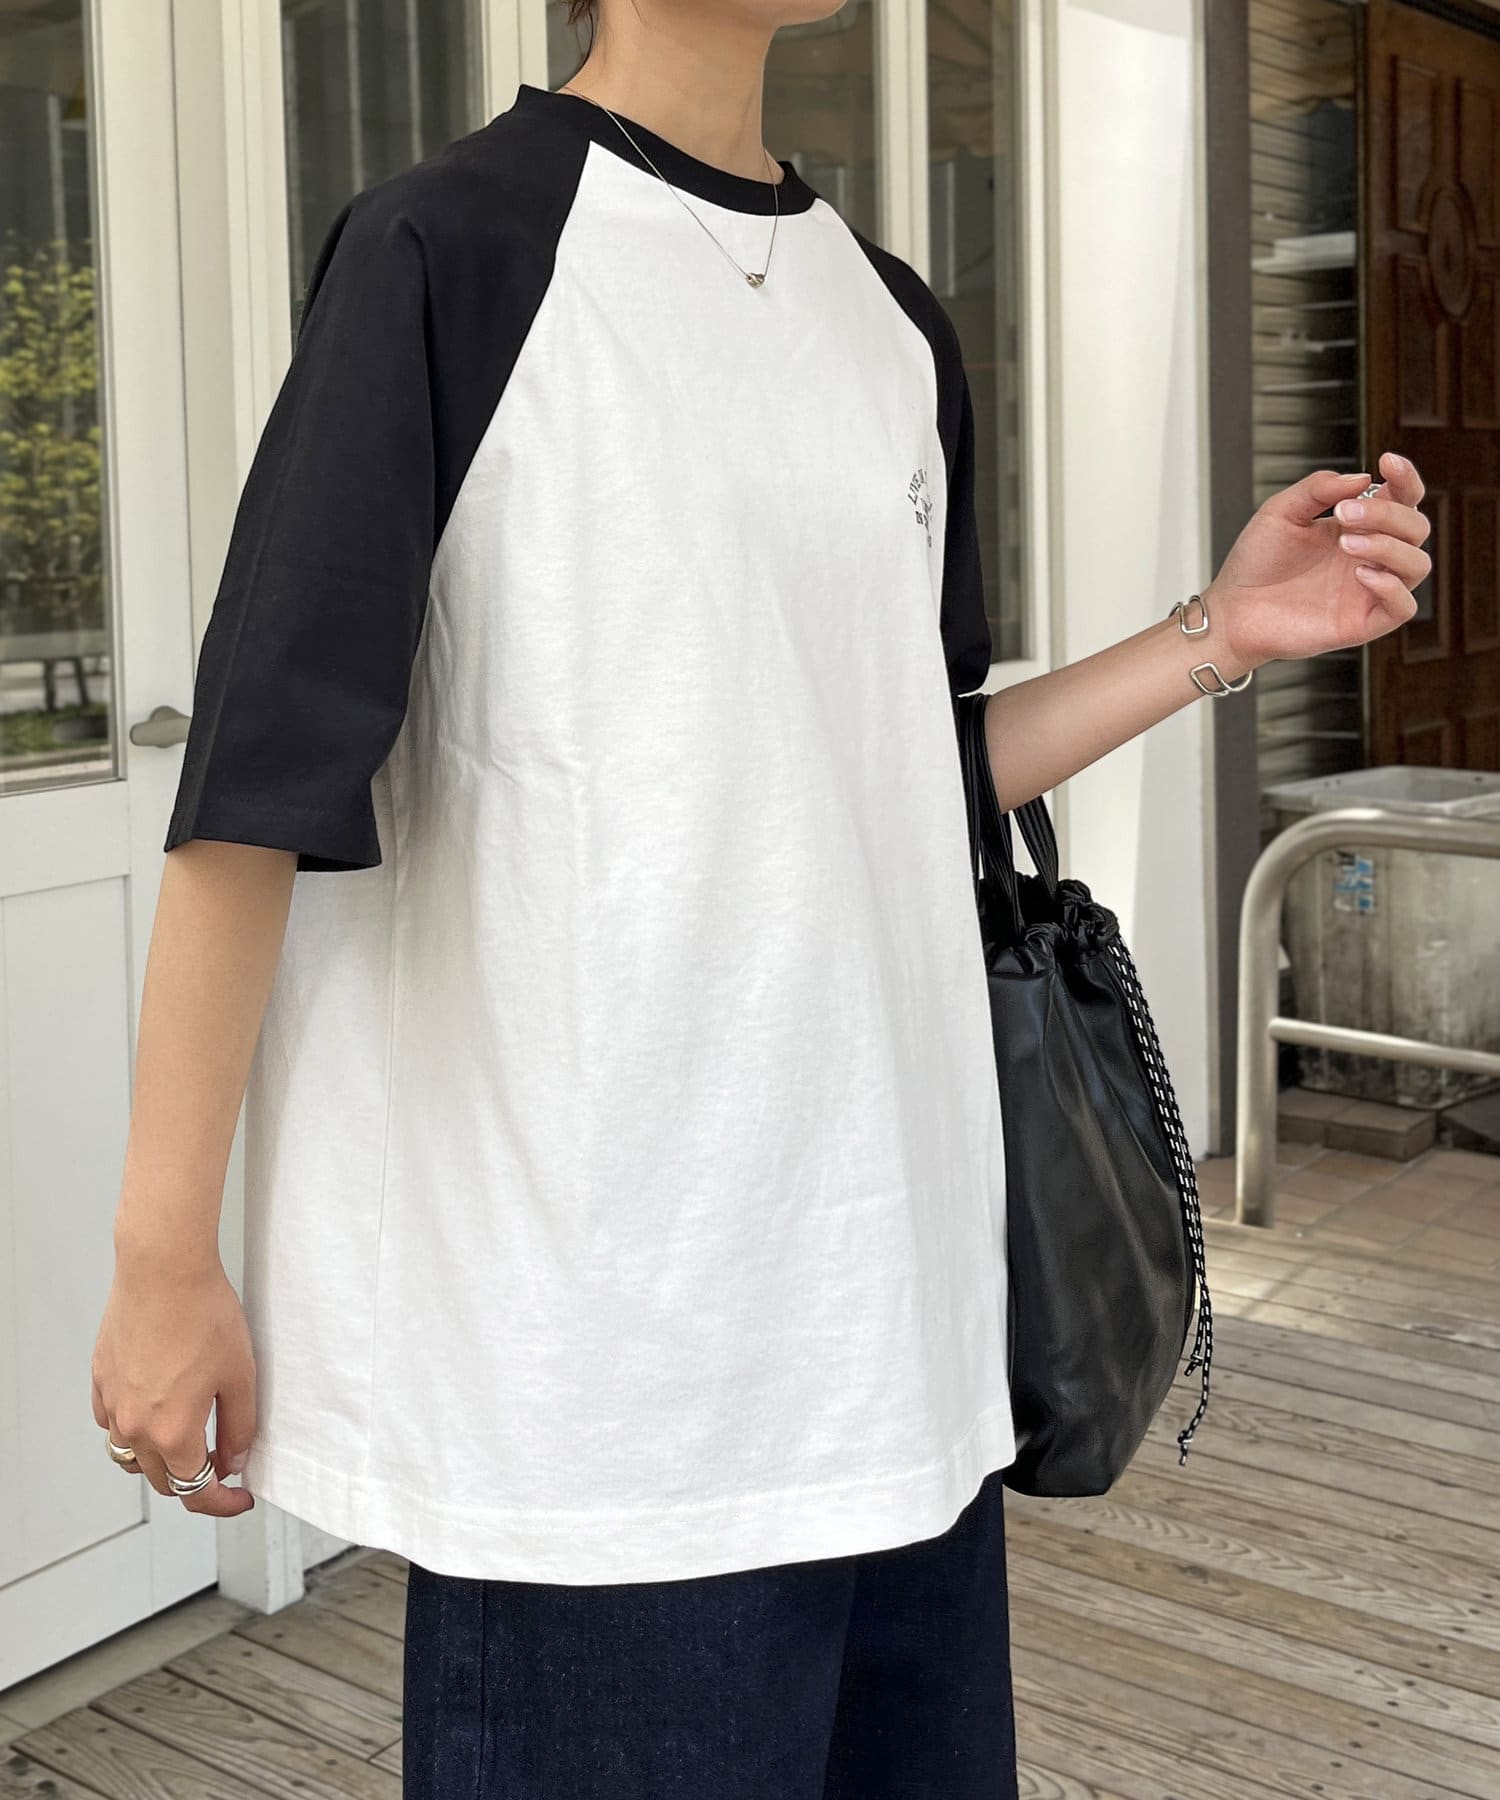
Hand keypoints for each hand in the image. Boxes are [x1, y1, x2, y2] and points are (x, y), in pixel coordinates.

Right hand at [91, 1243, 255, 1517]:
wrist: (163, 1269)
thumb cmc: (204, 1314)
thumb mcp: (241, 1375)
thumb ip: (239, 1427)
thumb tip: (234, 1461)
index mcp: (172, 1432)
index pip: (195, 1491)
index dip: (222, 1502)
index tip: (239, 1498)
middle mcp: (134, 1426)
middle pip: (162, 1479)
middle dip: (194, 1482)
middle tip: (222, 1466)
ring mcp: (112, 1403)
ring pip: (131, 1455)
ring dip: (160, 1458)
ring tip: (189, 1438)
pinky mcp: (101, 1378)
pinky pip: (112, 1421)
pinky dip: (132, 1427)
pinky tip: (155, 1407)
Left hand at [1205, 451, 1429, 670]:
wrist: (1232, 609)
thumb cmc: (1256, 563)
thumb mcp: (1280, 512)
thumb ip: (1318, 489)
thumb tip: (1362, 477)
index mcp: (1357, 526)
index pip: (1402, 499)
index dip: (1405, 478)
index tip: (1387, 462)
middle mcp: (1370, 556)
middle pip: (1415, 527)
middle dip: (1387, 514)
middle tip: (1343, 513)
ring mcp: (1369, 590)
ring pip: (1417, 564)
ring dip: (1390, 547)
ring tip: (1346, 543)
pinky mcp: (1363, 623)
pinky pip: (1404, 607)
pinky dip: (1392, 587)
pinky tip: (1361, 575)